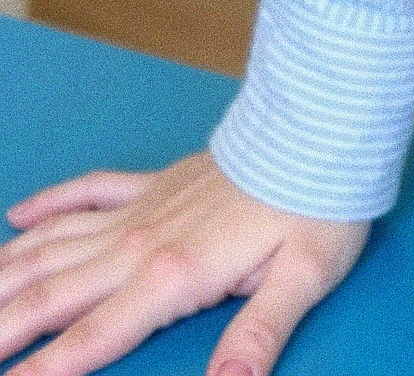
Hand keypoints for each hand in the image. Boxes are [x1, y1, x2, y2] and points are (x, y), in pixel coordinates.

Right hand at [0, 152, 369, 375]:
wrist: (318, 126)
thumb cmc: (316, 205)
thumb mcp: (302, 278)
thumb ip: (259, 335)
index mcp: (171, 276)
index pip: (90, 337)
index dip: (42, 370)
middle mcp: (140, 243)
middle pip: (52, 292)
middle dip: (4, 325)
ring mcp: (142, 209)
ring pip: (55, 244)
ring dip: (9, 271)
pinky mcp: (154, 185)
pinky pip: (89, 191)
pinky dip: (49, 204)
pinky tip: (17, 217)